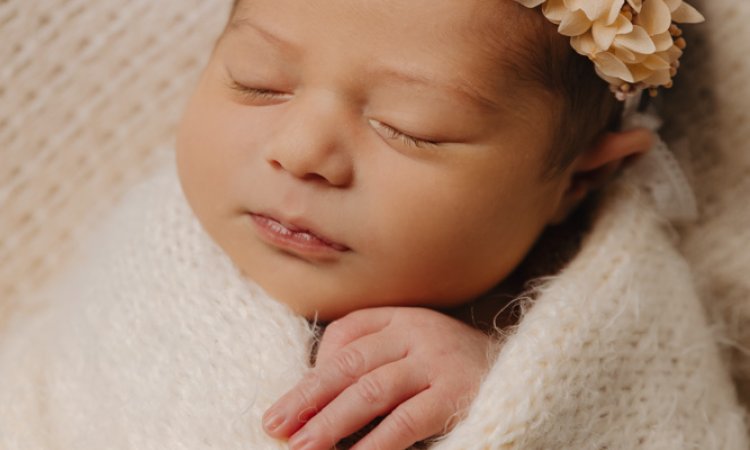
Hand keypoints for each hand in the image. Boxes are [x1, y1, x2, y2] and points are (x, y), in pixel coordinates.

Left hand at [262, 307, 493, 449]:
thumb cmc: (454, 368)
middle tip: (274, 426)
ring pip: (371, 390)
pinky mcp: (456, 393)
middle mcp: (417, 331)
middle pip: (349, 363)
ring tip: (302, 448)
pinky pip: (406, 420)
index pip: (345, 334)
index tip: (285, 408)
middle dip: (307, 397)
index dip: (312, 372)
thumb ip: (375, 360)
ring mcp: (437, 360)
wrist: (525, 371)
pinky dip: (375, 443)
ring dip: (331, 422)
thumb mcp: (415, 351)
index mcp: (402, 316)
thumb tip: (318, 403)